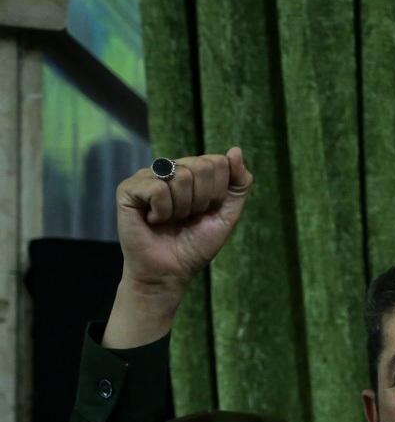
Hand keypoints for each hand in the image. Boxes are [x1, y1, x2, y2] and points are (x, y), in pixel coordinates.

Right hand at [114, 147, 253, 294]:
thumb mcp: (227, 214)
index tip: (206, 211)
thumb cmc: (196, 244)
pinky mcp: (128, 189)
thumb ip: (238, 184)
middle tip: (187, 217)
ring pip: (181, 176)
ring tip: (171, 220)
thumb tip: (235, 150)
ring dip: (183, 208)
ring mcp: (147, 177)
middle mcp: (169, 169)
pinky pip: (158, 189)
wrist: (170, 271)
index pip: (218, 162)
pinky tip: (154, 221)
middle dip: (202, 200)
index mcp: (192, 172)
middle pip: (201, 166)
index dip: (218, 193)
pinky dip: (163, 212)